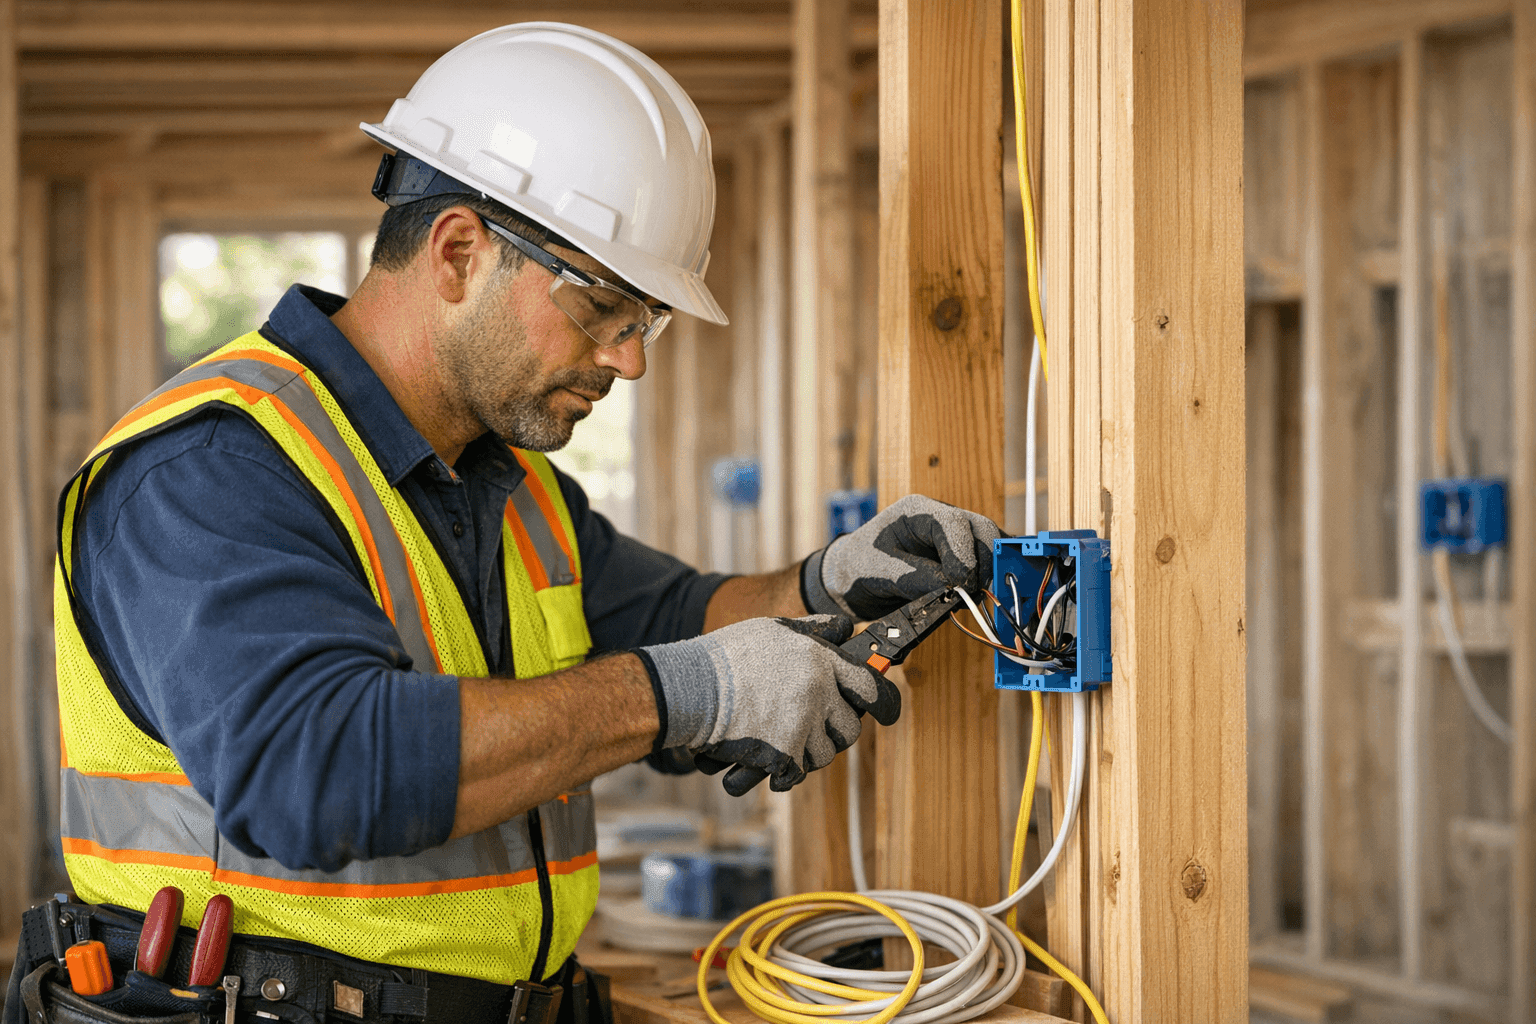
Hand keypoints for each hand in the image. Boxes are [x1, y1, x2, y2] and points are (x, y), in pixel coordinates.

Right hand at [638, 615, 899, 794]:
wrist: (691, 688)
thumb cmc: (727, 657)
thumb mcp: (772, 629)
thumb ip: (813, 630)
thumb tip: (845, 627)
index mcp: (819, 660)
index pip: (868, 685)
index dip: (880, 701)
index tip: (885, 712)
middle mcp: (818, 692)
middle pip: (850, 727)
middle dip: (835, 732)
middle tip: (812, 729)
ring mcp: (803, 725)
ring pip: (824, 754)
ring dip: (808, 753)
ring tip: (782, 741)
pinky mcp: (785, 754)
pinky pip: (799, 774)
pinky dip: (785, 773)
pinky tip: (769, 762)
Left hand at [802, 494, 1001, 619]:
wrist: (850, 580)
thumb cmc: (858, 568)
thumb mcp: (878, 572)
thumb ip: (914, 577)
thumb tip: (952, 587)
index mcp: (916, 511)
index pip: (955, 523)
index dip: (963, 555)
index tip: (960, 585)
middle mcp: (939, 518)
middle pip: (982, 530)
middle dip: (981, 564)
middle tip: (969, 595)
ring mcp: (952, 537)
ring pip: (988, 547)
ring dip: (985, 574)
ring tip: (967, 599)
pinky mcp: (958, 556)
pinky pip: (983, 562)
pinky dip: (985, 578)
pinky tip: (973, 596)